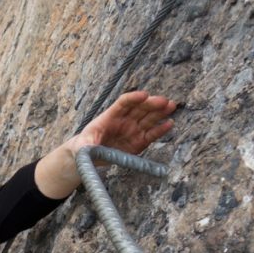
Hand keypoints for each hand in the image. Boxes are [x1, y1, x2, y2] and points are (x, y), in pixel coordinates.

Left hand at [36, 91, 176, 198]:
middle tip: (164, 101)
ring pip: (148, 118)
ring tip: (171, 106)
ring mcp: (132, 130)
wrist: (88, 157)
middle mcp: (124, 121)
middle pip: (139, 108)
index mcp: (109, 117)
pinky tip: (169, 124)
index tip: (144, 95)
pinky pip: (151, 134)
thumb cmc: (83, 148)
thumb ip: (86, 146)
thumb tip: (87, 149)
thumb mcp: (81, 147)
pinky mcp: (139, 142)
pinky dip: (160, 130)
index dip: (133, 98)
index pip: (123, 103)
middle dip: (152, 104)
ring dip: (160, 112)